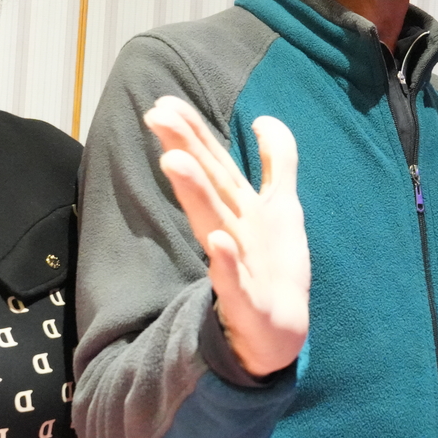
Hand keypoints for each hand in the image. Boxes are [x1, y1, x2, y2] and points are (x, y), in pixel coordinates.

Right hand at [143, 96, 309, 378]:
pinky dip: (226, 264)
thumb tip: (265, 119)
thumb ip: (277, 162)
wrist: (279, 334)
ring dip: (195, 195)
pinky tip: (218, 243)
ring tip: (174, 162)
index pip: (214, 163)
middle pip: (208, 184)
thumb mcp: (282, 208)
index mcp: (239, 208)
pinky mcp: (247, 303)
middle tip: (156, 115)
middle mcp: (232, 231)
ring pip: (214, 224)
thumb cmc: (273, 268)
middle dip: (186, 149)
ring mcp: (236, 266)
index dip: (194, 132)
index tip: (165, 102)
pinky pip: (235, 283)